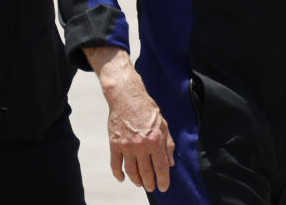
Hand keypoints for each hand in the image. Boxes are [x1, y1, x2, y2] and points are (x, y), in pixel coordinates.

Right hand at [84, 47, 174, 191]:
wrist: (126, 97)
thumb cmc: (147, 109)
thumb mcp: (163, 125)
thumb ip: (168, 145)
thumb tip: (171, 163)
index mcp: (155, 140)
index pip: (161, 167)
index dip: (163, 180)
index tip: (163, 187)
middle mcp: (141, 145)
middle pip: (146, 172)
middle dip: (150, 183)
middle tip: (151, 187)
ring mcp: (126, 146)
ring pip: (131, 171)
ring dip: (136, 181)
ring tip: (140, 183)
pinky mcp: (114, 144)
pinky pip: (115, 164)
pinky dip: (118, 174)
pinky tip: (122, 178)